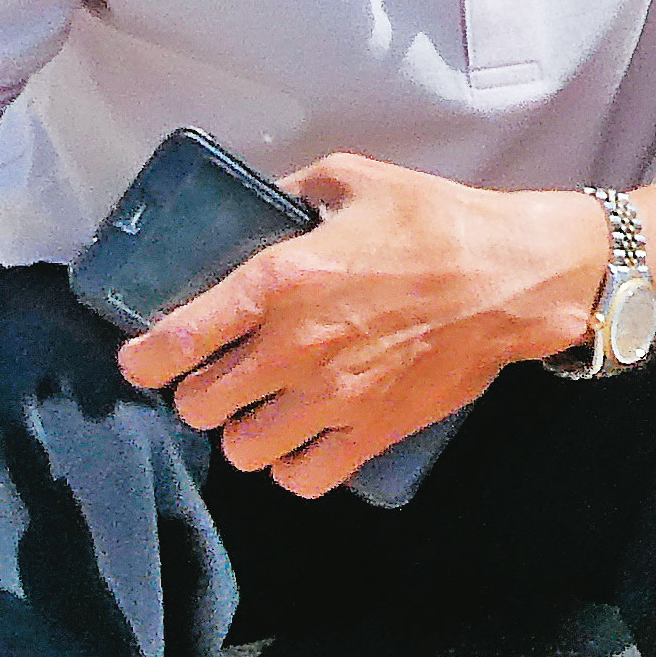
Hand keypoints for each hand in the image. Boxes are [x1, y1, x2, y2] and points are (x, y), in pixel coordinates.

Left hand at [114, 157, 595, 495]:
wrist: (513, 278)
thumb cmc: (436, 222)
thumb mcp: (353, 178)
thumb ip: (292, 190)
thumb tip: (260, 202)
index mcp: (279, 281)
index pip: (178, 340)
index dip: (145, 359)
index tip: (142, 362)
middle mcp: (295, 347)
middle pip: (201, 405)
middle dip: (197, 394)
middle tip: (216, 379)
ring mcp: (334, 397)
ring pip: (245, 449)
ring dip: (243, 434)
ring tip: (259, 414)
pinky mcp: (374, 430)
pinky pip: (306, 477)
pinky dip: (293, 469)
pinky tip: (301, 446)